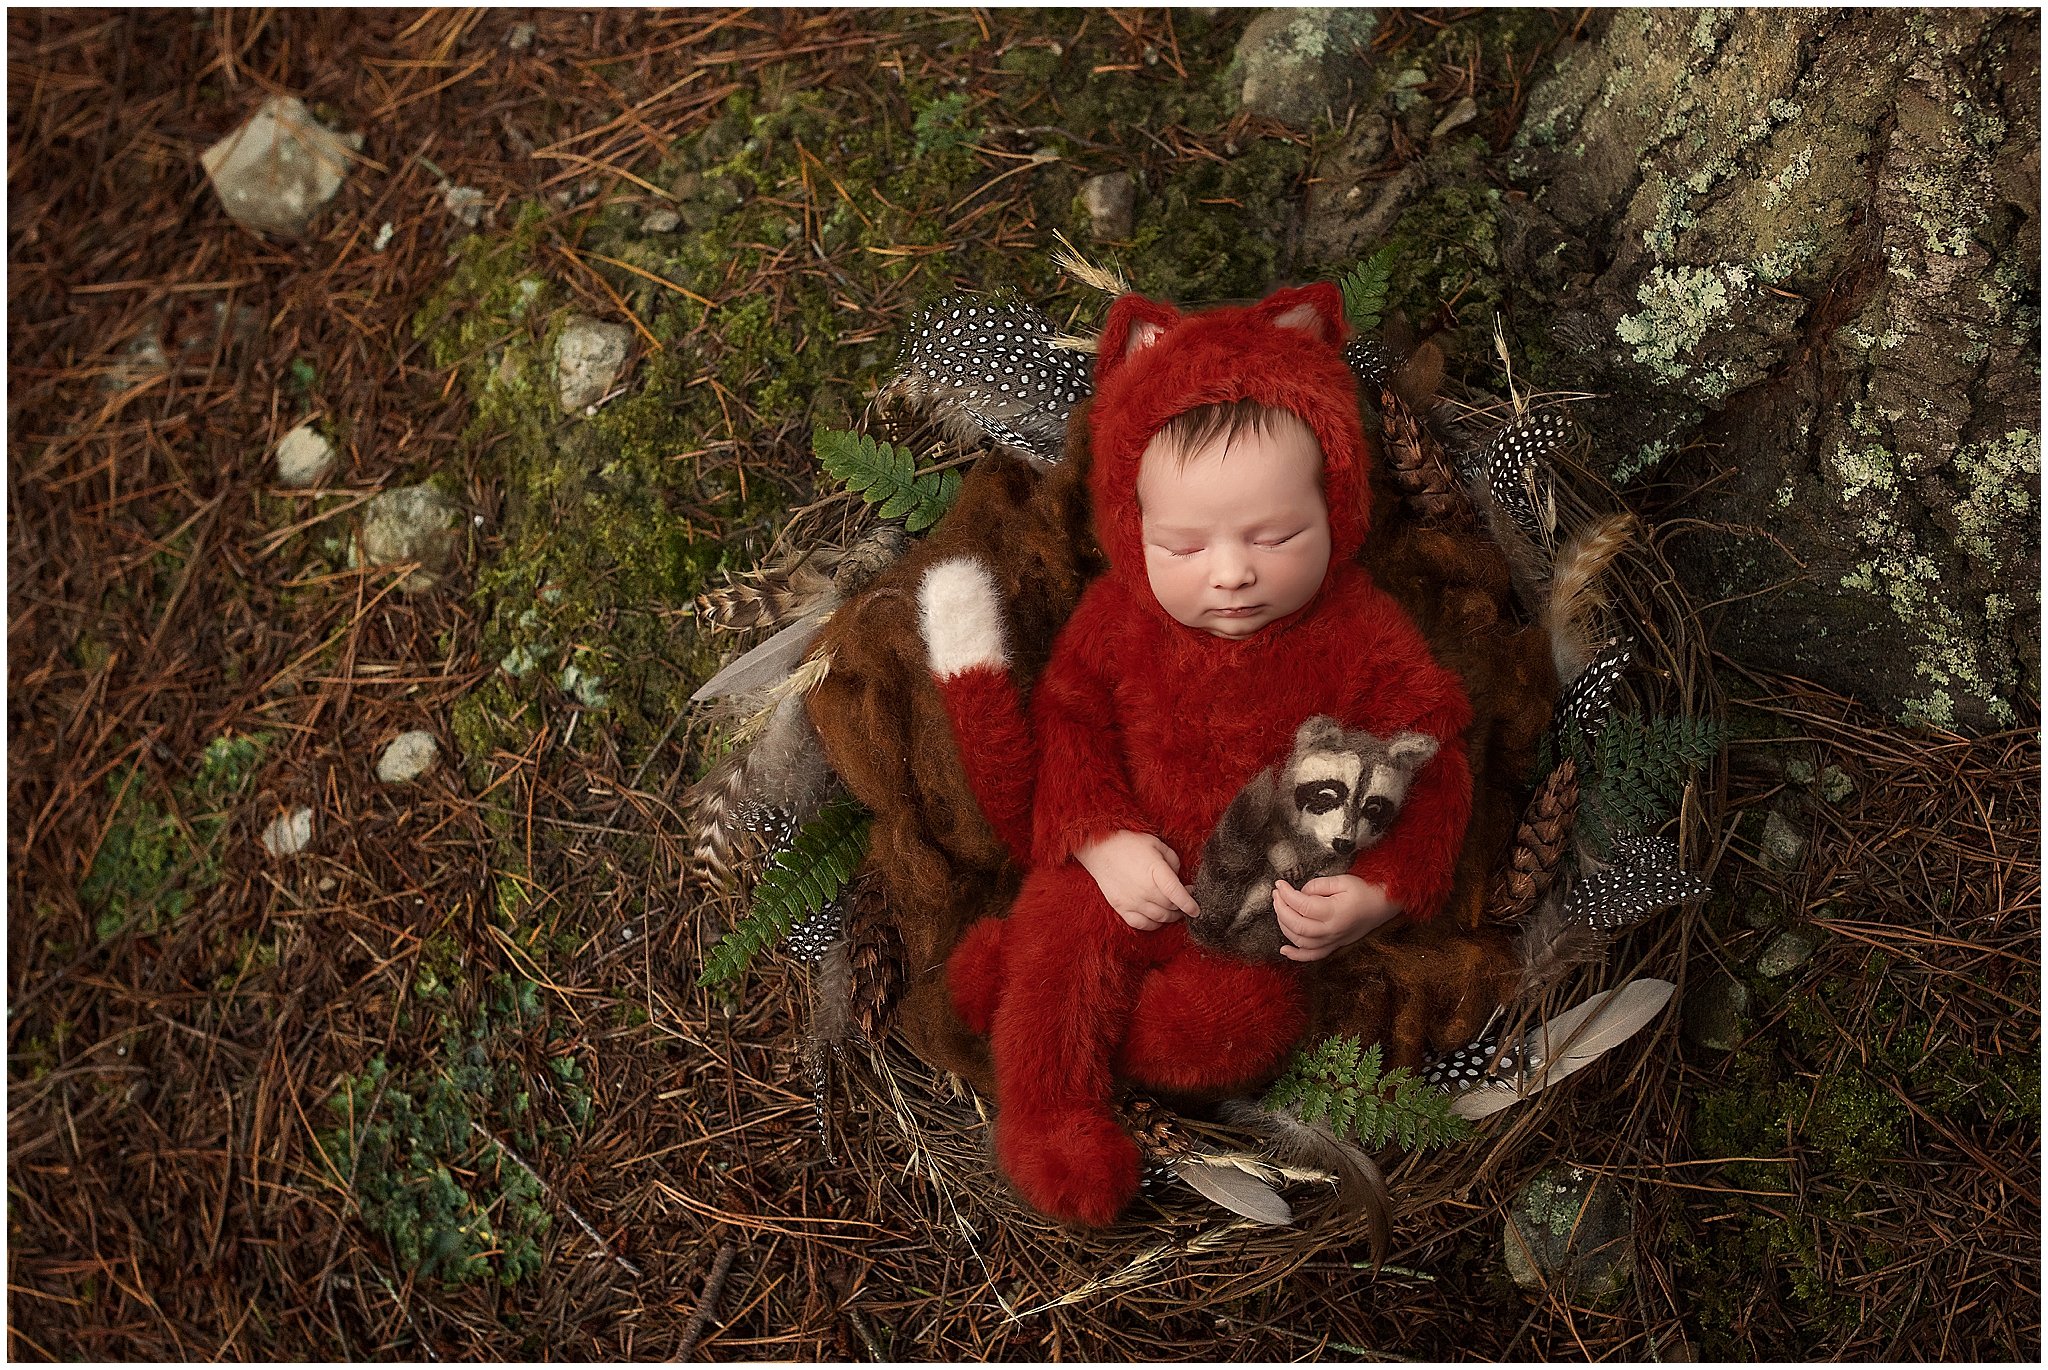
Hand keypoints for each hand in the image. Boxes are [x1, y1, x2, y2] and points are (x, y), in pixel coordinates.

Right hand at [1075, 830, 1198, 931]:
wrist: (1098, 849)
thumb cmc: (1128, 843)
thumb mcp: (1156, 844)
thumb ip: (1172, 861)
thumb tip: (1178, 878)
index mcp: (1155, 871)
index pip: (1176, 893)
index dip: (1189, 904)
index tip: (1197, 909)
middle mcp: (1144, 889)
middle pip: (1171, 908)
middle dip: (1182, 907)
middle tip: (1186, 902)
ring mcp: (1132, 901)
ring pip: (1159, 918)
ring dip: (1170, 916)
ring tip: (1174, 910)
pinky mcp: (1121, 908)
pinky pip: (1142, 925)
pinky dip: (1154, 924)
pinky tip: (1158, 918)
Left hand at [1273, 875, 1399, 961]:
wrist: (1383, 906)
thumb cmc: (1366, 892)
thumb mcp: (1343, 880)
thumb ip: (1318, 885)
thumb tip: (1300, 891)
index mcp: (1335, 912)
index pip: (1302, 905)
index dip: (1286, 894)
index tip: (1279, 885)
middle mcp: (1332, 930)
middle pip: (1297, 925)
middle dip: (1281, 909)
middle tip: (1277, 895)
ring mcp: (1332, 941)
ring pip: (1301, 941)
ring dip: (1284, 926)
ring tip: (1279, 909)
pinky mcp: (1333, 945)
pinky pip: (1312, 956)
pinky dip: (1296, 955)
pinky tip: (1284, 949)